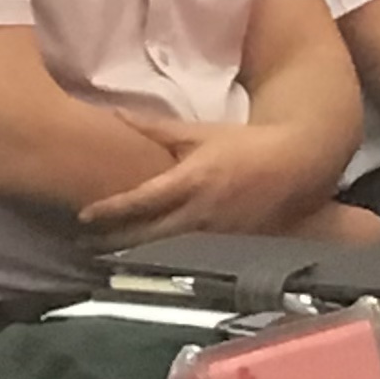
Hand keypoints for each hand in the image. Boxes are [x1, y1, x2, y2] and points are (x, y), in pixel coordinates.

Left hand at [74, 121, 334, 241]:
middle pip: (146, 236)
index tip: (83, 216)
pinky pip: (189, 259)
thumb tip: (115, 113)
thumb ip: (156, 128)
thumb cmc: (244, 146)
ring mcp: (215, 237)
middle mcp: (199, 213)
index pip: (141, 200)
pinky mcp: (229, 251)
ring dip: (135, 256)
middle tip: (83, 245)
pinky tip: (146, 265)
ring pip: (165, 253)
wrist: (296, 167)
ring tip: (104, 258)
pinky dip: (165, 262)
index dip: (110, 210)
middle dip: (113, 242)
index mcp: (190, 181)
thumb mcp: (200, 133)